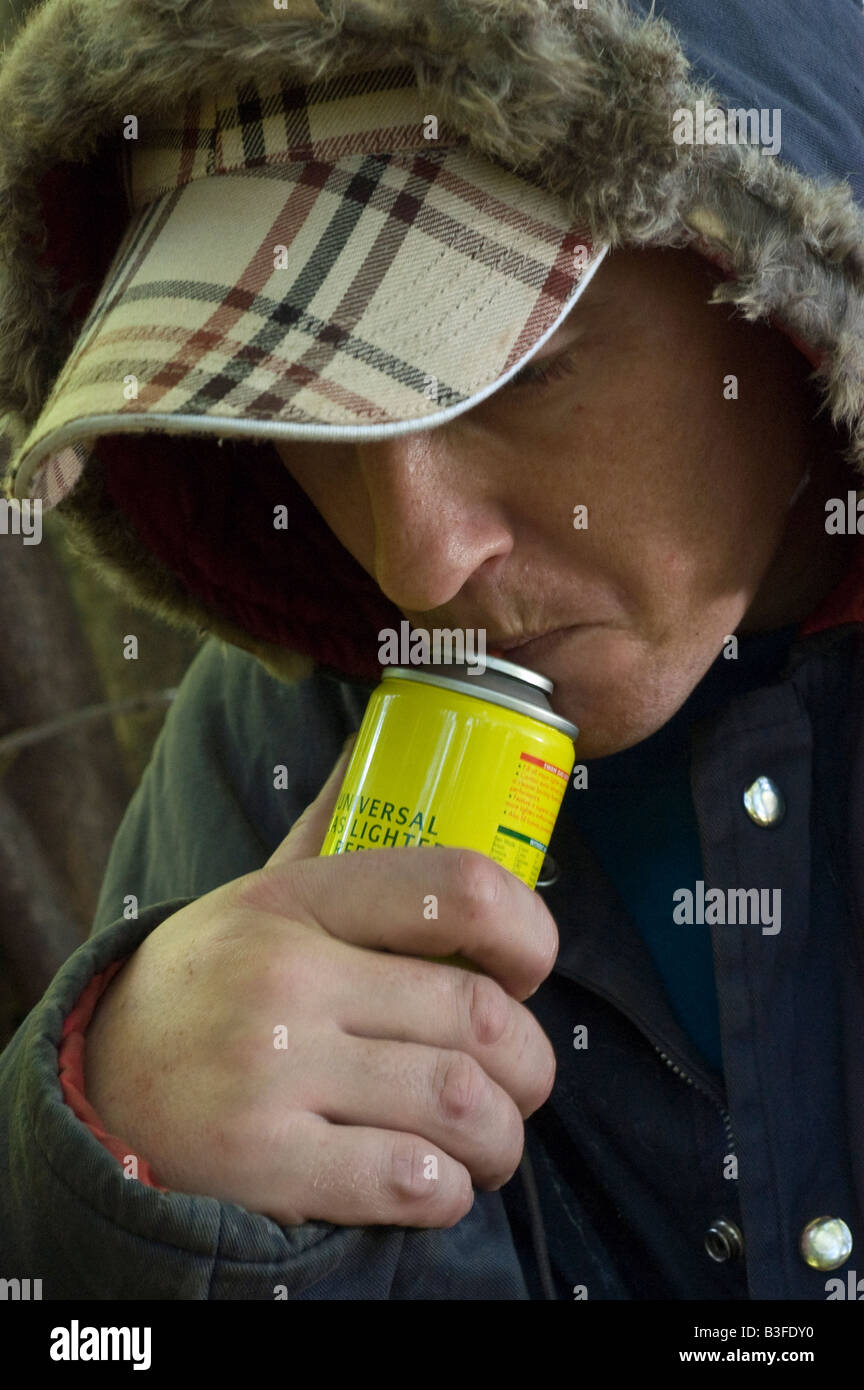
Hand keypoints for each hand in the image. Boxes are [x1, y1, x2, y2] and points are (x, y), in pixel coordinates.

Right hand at [85, 742, 558, 1227]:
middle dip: (530, 1066)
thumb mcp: (259, 895)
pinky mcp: (262, 1163)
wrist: (96, 1084)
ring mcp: (269, 1070)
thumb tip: (382, 737)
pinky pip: (411, 1182)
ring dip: (501, 1138)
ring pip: (460, 1103)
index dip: (529, 932)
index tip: (528, 970)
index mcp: (297, 899)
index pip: (458, 885)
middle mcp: (284, 976)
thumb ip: (327, 827)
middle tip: (521, 1083)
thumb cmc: (209, 984)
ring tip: (489, 1142)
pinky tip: (434, 1182)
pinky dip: (448, 1192)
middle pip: (479, 1014)